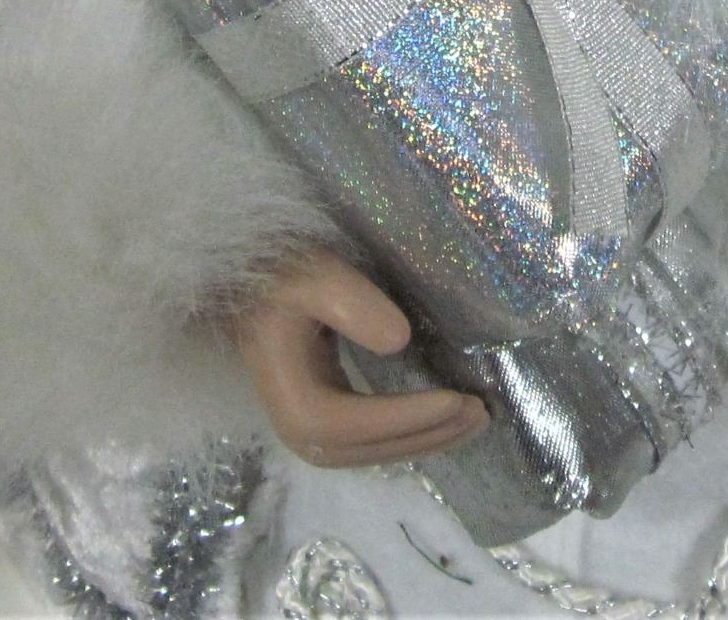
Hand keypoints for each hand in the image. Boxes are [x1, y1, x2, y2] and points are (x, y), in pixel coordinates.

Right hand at [234, 246, 487, 468]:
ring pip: (372, 451)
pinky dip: (409, 434)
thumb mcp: (316, 277)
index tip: (456, 399)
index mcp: (291, 399)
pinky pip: (369, 439)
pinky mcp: (322, 415)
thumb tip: (398, 341)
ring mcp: (308, 426)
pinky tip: (443, 419)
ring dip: (426, 440)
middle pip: (368, 449)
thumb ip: (354, 305)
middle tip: (480, 413)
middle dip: (427, 436)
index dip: (406, 418)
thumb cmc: (281, 276)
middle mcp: (296, 427)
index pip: (353, 424)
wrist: (248, 285)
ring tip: (475, 420)